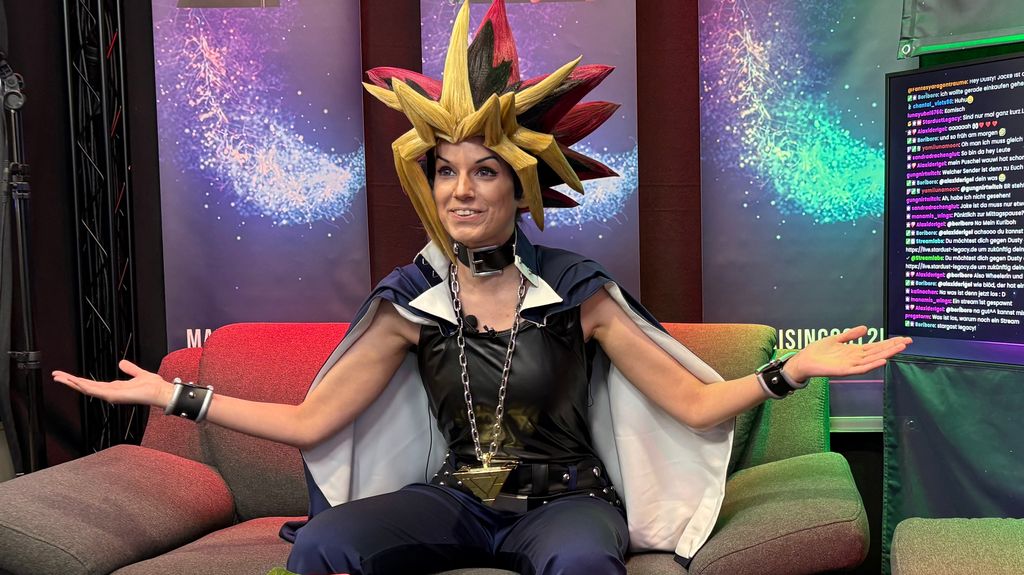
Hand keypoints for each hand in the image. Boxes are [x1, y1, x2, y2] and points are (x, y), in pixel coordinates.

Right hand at [52, 360, 172, 407]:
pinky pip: (97, 391)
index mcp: (113, 387)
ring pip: (87, 389)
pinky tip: (76, 382)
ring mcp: (110, 395)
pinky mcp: (114, 396)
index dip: (78, 380)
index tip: (66, 375)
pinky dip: (85, 386)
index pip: (91, 384)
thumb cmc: (153, 386)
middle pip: (84, 386)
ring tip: (59, 377)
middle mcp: (109, 392)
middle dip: (69, 381)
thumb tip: (121, 362)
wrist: (160, 391)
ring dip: (72, 383)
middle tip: (55, 375)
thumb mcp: (138, 373)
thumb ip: (130, 368)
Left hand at [783, 326, 910, 382]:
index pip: (876, 346)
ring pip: (873, 359)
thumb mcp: (836, 339)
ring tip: (900, 347)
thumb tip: (865, 328)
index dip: (889, 343)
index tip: (903, 338)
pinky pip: (861, 369)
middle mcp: (856, 359)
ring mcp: (851, 365)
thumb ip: (850, 335)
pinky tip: (882, 361)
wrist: (804, 361)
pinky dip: (872, 365)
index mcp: (855, 351)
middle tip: (908, 341)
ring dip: (887, 354)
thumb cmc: (818, 351)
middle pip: (878, 352)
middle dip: (893, 347)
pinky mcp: (844, 371)